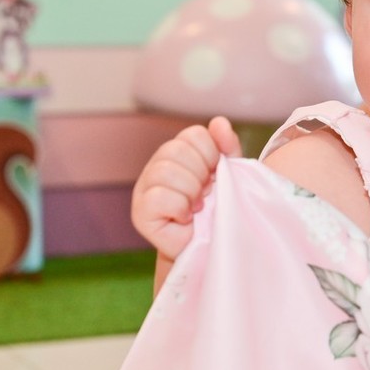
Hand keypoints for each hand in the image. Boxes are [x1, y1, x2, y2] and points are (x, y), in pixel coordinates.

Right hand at [130, 116, 241, 258]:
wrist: (209, 246)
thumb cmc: (219, 209)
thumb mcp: (230, 174)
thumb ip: (227, 147)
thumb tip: (219, 122)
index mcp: (178, 151)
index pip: (194, 134)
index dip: (212, 155)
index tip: (216, 174)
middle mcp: (157, 165)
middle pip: (178, 150)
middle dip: (201, 174)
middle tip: (206, 193)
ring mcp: (144, 187)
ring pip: (166, 171)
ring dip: (191, 192)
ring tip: (197, 206)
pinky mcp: (140, 212)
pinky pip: (160, 197)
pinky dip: (179, 208)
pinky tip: (185, 217)